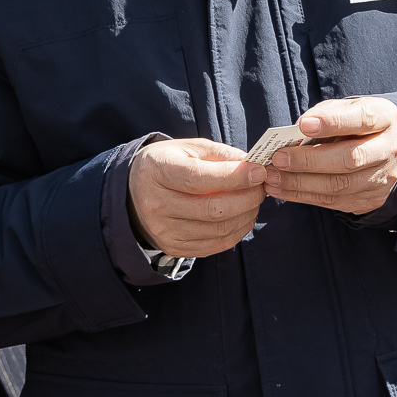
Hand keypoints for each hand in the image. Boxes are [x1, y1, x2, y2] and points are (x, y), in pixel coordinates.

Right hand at [129, 137, 266, 259]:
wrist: (135, 194)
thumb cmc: (167, 165)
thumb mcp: (187, 149)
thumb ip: (219, 154)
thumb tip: (251, 164)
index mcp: (157, 172)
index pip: (198, 179)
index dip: (234, 177)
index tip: (258, 171)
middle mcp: (157, 205)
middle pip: (212, 209)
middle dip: (247, 198)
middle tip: (262, 186)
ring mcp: (165, 231)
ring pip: (218, 229)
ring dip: (246, 214)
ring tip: (254, 199)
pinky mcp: (175, 248)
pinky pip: (216, 244)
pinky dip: (237, 231)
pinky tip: (243, 215)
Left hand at [261, 97, 396, 216]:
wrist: (388, 152)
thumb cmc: (359, 125)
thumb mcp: (350, 109)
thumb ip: (327, 113)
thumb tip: (300, 128)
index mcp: (385, 119)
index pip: (362, 120)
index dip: (333, 123)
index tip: (303, 125)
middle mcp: (389, 150)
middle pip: (350, 159)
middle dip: (309, 160)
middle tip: (279, 158)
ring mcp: (381, 179)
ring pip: (339, 186)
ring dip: (300, 183)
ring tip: (272, 177)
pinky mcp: (368, 200)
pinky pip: (332, 201)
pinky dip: (302, 195)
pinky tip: (280, 188)